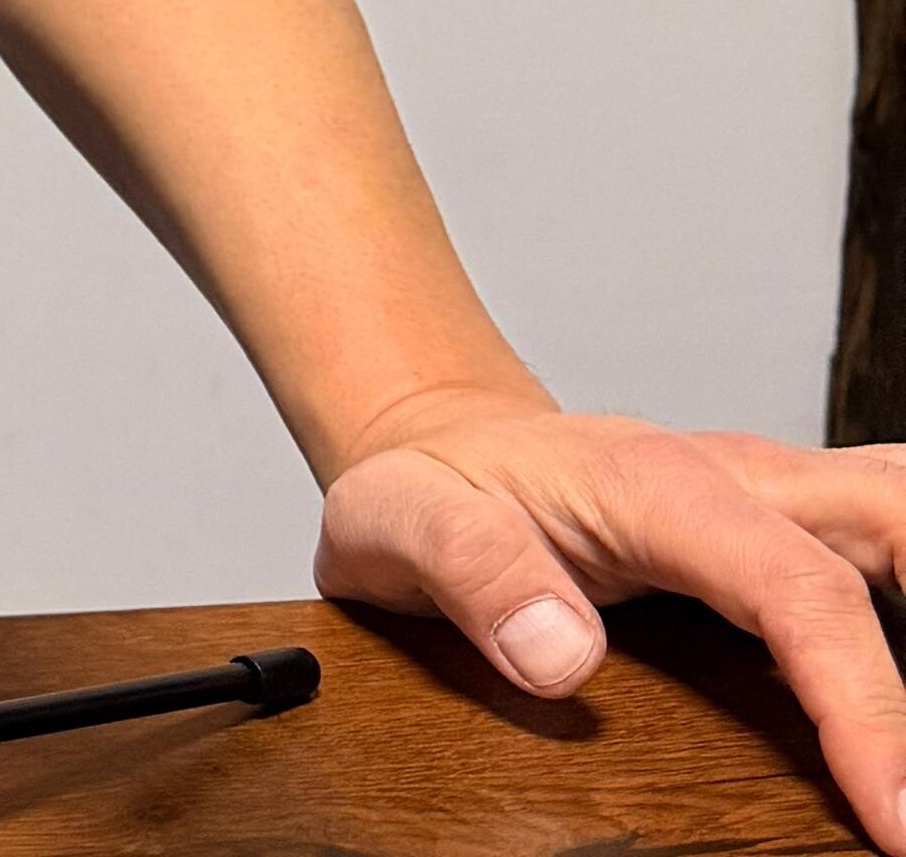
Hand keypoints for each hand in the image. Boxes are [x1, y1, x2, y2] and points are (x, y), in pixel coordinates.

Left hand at [318, 386, 905, 842]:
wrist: (438, 442)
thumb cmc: (431, 484)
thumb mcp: (400, 519)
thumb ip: (474, 572)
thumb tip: (559, 657)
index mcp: (658, 486)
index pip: (800, 590)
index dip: (864, 705)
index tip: (894, 814)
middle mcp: (740, 481)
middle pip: (897, 519)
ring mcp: (776, 502)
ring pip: (901, 517)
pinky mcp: (788, 533)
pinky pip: (882, 559)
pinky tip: (896, 695)